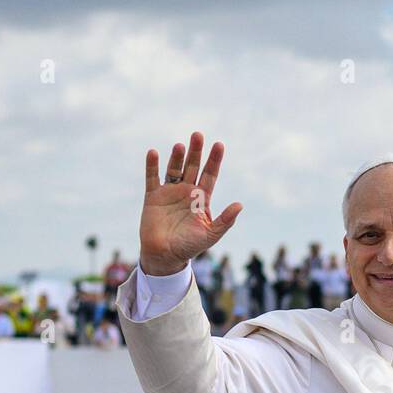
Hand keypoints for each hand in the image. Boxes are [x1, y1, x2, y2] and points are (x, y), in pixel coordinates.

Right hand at [139, 133, 242, 276]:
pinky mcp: (153, 196)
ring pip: (174, 169)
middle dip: (196, 152)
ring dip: (177, 157)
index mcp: (201, 198)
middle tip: (198, 135)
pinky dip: (152, 165)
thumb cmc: (189, 247)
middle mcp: (186, 191)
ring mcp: (169, 192)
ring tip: (180, 146)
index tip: (219, 145)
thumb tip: (240, 205)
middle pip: (192, 166)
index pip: (210, 175)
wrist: (165, 256)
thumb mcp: (210, 235)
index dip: (214, 160)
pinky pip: (152, 177)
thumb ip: (225, 221)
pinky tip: (154, 153)